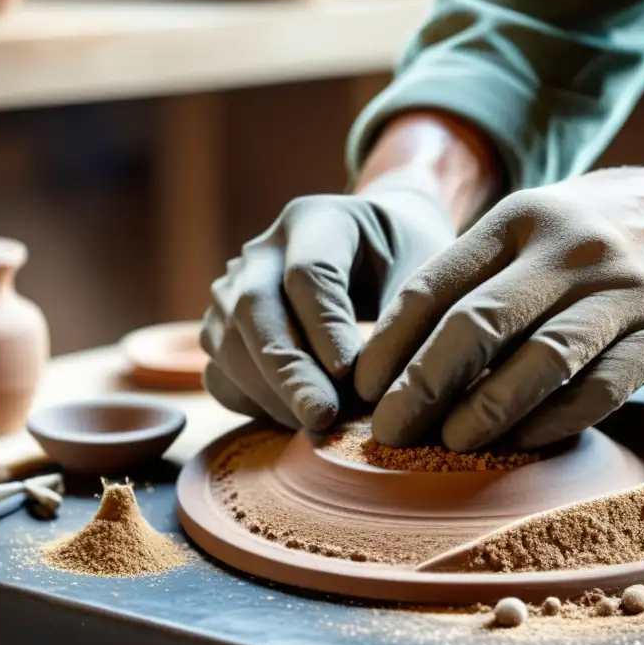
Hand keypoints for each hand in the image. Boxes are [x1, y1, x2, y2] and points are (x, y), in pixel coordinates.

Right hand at [200, 172, 453, 430]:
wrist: (381, 251)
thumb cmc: (407, 263)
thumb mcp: (422, 274)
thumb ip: (403, 321)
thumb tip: (376, 390)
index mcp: (316, 221)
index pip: (307, 273)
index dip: (324, 327)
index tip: (349, 374)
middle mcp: (262, 251)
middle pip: (254, 309)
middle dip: (288, 371)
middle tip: (323, 416)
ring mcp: (233, 289)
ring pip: (228, 345)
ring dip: (271, 393)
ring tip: (323, 424)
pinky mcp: (223, 331)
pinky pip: (220, 375)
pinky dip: (254, 404)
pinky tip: (297, 419)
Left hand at [355, 166, 643, 450]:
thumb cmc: (617, 227)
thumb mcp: (546, 219)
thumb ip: (486, 269)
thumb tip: (409, 342)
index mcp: (521, 216)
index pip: (434, 286)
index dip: (389, 345)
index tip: (364, 389)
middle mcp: (566, 247)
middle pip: (474, 326)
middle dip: (421, 387)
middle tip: (388, 433)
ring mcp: (619, 289)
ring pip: (536, 360)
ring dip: (483, 412)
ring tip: (446, 445)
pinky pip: (600, 387)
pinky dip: (556, 420)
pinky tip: (523, 444)